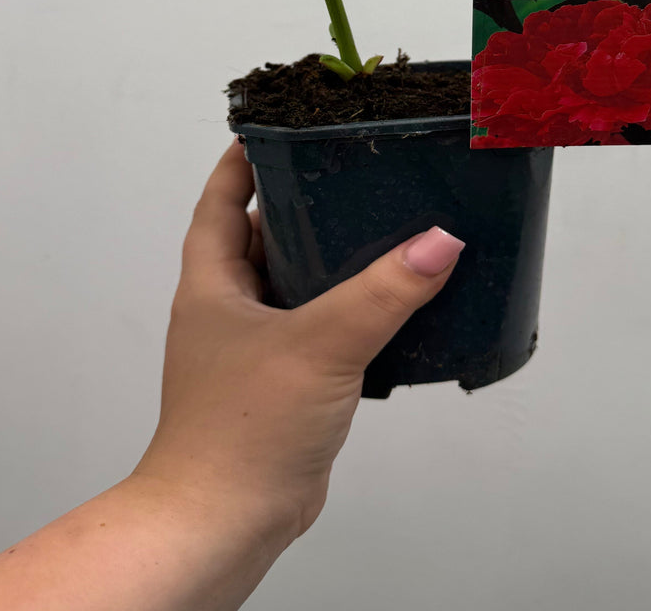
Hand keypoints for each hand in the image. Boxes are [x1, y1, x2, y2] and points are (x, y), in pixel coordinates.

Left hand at [132, 140, 465, 541]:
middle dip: (301, 205)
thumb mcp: (319, 344)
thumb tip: (438, 243)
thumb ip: (383, 293)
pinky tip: (387, 307)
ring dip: (328, 261)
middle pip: (262, 237)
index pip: (221, 201)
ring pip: (293, 285)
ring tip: (379, 230)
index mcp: (212, 285)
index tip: (276, 128)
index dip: (244, 161)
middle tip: (349, 174)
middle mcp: (228, 310)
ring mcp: (254, 349)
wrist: (225, 521)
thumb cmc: (239, 433)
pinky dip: (346, 312)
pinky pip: (316, 330)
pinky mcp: (283, 383)